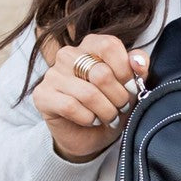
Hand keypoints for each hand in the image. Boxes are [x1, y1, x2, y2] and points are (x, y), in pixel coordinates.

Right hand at [32, 34, 149, 162]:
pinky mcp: (42, 95)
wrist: (90, 135)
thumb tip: (138, 62)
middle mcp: (68, 55)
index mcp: (90, 45)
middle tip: (122, 107)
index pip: (110, 45)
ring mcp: (52, 74)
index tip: (131, 87)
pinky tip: (91, 121)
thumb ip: (138, 68)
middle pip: (101, 73)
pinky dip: (88, 118)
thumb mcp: (131, 85)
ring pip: (88, 94)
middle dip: (119, 97)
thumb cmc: (111, 104)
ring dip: (106, 111)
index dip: (125, 70)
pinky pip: (71, 107)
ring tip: (110, 117)